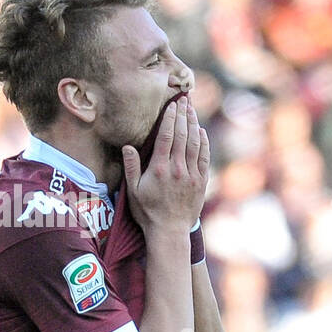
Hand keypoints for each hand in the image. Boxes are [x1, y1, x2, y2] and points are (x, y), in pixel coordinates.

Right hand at [122, 96, 209, 235]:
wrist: (170, 231)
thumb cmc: (148, 211)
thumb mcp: (132, 191)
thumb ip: (131, 167)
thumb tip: (127, 146)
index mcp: (159, 168)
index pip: (166, 136)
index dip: (170, 118)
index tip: (172, 104)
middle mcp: (177, 169)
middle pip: (182, 135)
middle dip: (183, 115)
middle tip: (184, 99)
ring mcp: (191, 175)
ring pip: (194, 144)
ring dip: (194, 124)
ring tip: (192, 110)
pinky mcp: (201, 182)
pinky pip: (204, 157)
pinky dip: (204, 143)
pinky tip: (201, 132)